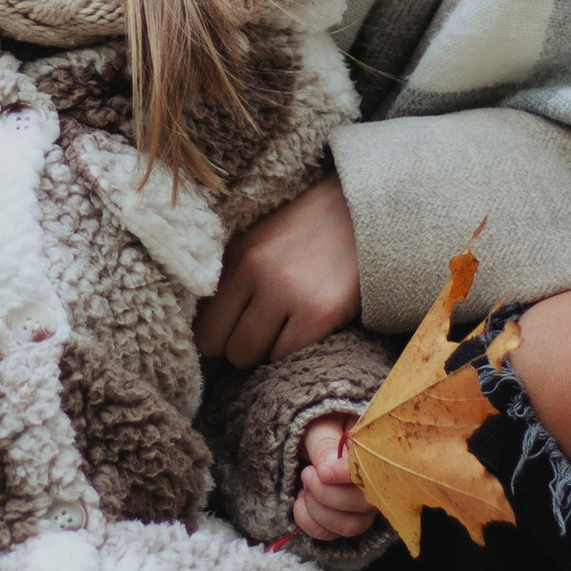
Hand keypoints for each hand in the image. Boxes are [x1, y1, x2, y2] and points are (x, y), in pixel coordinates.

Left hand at [194, 174, 361, 367]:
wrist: (367, 213)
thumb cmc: (312, 231)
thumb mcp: (262, 240)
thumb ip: (234, 276)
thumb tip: (207, 320)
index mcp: (240, 254)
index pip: (204, 323)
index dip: (217, 337)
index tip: (233, 335)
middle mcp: (258, 272)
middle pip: (221, 345)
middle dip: (238, 348)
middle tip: (260, 338)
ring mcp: (288, 293)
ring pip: (248, 356)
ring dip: (264, 353)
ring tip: (283, 333)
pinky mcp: (318, 312)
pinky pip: (284, 357)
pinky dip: (290, 354)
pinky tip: (303, 335)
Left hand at [292, 415, 376, 542]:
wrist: (314, 439)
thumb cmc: (322, 426)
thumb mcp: (320, 424)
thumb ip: (323, 441)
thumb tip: (326, 465)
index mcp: (376, 454)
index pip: (372, 472)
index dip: (345, 475)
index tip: (321, 470)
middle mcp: (377, 485)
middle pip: (362, 505)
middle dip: (325, 492)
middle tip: (308, 472)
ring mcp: (363, 508)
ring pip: (349, 526)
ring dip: (317, 509)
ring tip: (304, 486)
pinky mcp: (345, 522)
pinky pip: (330, 535)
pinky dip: (308, 521)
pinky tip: (300, 500)